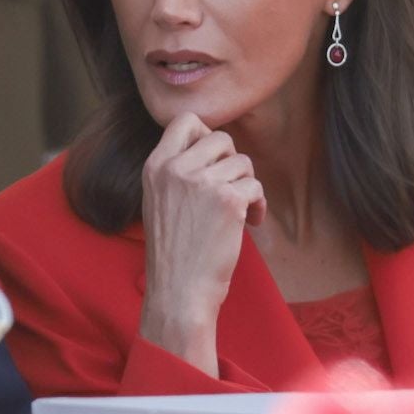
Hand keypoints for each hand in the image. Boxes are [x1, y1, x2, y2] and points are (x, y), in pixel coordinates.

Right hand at [138, 113, 264, 375]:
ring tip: (240, 212)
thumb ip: (176, 172)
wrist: (178, 292)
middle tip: (230, 190)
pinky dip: (258, 206)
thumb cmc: (174, 253)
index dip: (205, 134)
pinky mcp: (228, 200)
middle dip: (233, 163)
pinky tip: (250, 224)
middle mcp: (176, 169)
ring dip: (247, 186)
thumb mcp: (159, 202)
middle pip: (221, 138)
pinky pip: (255, 187)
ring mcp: (201, 182)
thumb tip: (211, 144)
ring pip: (243, 163)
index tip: (212, 161)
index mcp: (155, 167)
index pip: (184, 120)